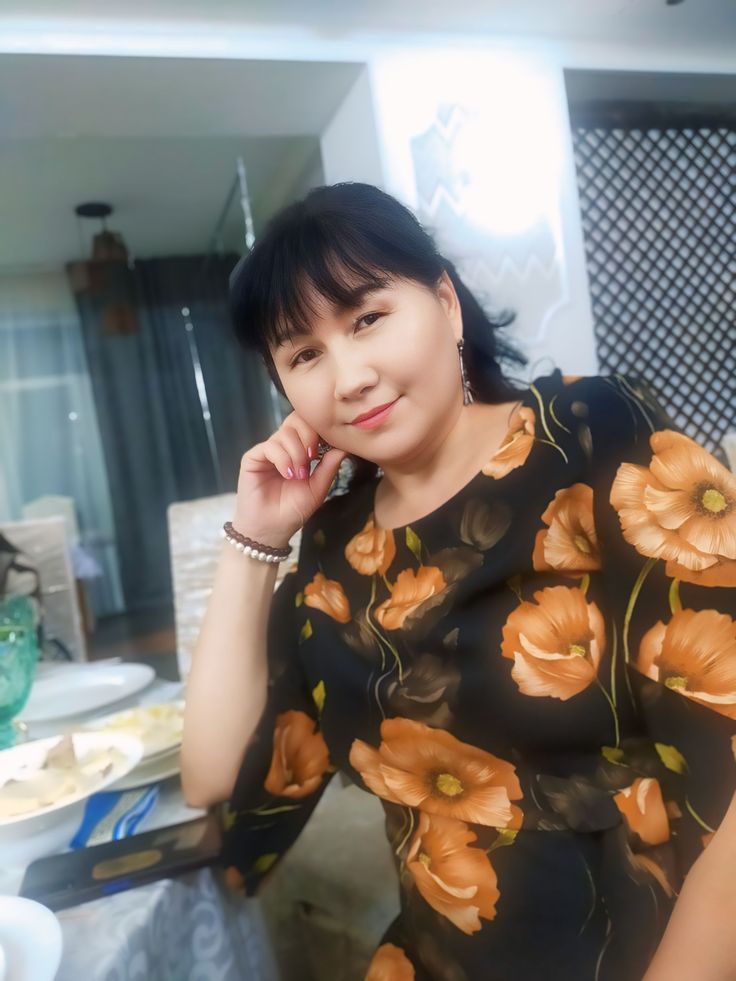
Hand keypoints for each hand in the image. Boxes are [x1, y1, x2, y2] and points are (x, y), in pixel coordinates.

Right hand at [233, 411, 347, 545]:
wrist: (271, 530)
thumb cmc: (293, 511)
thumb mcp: (318, 488)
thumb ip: (329, 466)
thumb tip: (345, 446)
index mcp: (299, 450)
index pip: (309, 425)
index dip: (320, 429)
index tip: (329, 445)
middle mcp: (283, 447)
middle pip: (296, 420)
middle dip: (309, 435)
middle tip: (313, 457)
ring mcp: (267, 451)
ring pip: (284, 433)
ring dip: (296, 453)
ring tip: (299, 475)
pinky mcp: (252, 458)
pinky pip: (270, 446)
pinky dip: (283, 459)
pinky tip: (288, 474)